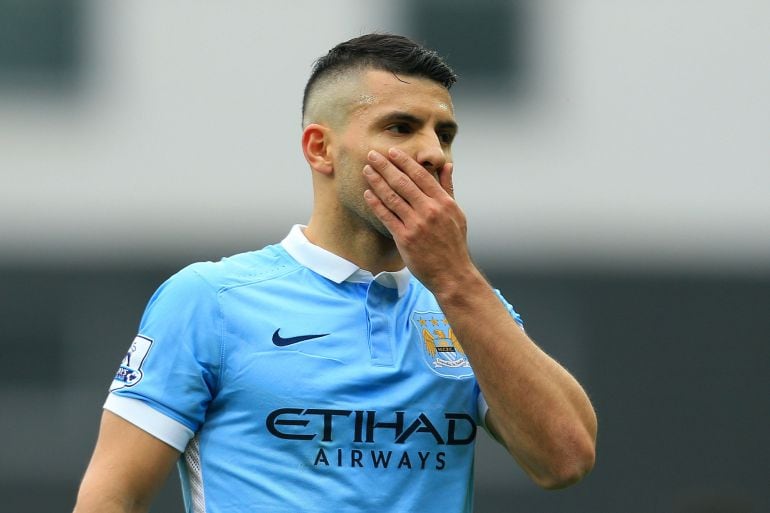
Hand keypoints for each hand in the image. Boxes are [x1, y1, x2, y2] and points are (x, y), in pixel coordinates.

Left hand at [362, 148, 473, 290]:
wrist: (452, 273)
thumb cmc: (454, 243)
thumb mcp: (456, 212)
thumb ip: (448, 188)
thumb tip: (447, 165)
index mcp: (443, 202)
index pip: (421, 175)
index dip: (404, 162)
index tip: (392, 152)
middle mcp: (429, 210)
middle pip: (403, 182)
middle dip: (385, 166)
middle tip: (372, 154)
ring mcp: (416, 224)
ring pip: (392, 197)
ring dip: (377, 182)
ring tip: (366, 170)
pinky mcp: (405, 238)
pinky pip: (387, 217)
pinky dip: (376, 204)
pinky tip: (367, 194)